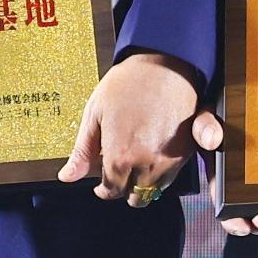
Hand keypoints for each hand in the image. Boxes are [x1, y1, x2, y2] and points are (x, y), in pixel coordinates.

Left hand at [60, 52, 202, 205]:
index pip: (111, 192)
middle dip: (126, 187)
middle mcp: (148, 164)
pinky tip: (157, 150)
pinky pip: (175, 173)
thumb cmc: (129, 82)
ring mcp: (172, 158)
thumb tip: (68, 176)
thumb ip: (82, 151)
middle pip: (137, 197)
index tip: (102, 181)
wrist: (167, 61)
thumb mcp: (95, 113)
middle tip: (120, 168)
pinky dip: (165, 170)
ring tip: (139, 157)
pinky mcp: (189, 149)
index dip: (104, 188)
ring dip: (146, 181)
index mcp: (120, 158)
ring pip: (157, 188)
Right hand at [189, 110, 257, 235]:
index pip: (224, 209)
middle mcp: (240, 190)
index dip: (233, 222)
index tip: (243, 226)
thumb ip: (205, 127)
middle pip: (250, 217)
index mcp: (221, 181)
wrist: (240, 111)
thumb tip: (213, 139)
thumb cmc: (219, 119)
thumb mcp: (206, 119)